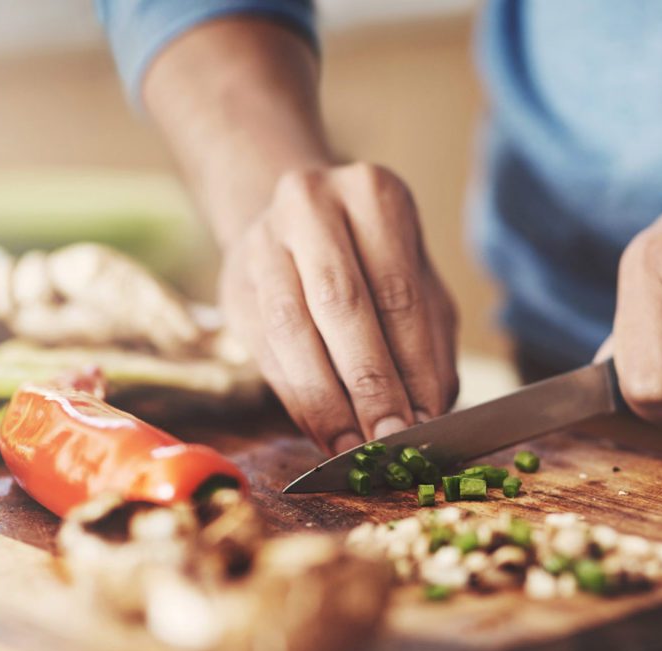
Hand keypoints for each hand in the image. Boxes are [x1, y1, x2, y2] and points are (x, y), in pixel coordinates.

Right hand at [220, 163, 458, 453]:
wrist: (298, 226)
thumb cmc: (374, 263)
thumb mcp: (418, 286)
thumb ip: (428, 346)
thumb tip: (427, 415)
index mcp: (373, 195)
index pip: (398, 291)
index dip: (411, 364)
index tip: (424, 421)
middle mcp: (311, 205)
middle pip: (341, 304)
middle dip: (368, 383)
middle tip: (388, 439)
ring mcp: (263, 242)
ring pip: (292, 329)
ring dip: (324, 398)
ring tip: (352, 446)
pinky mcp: (233, 284)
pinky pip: (264, 349)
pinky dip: (296, 398)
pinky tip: (321, 431)